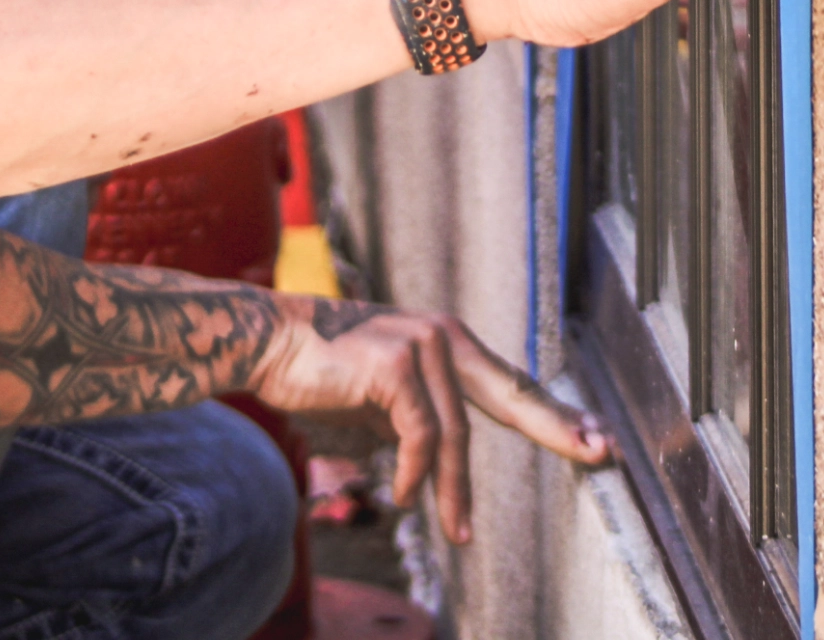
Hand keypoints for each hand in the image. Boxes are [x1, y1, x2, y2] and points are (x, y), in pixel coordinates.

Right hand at [251, 300, 610, 543]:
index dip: (554, 412)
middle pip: (510, 393)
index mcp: (446, 341)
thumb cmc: (326, 372)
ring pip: (456, 434)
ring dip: (455, 491)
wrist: (270, 343)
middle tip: (596, 453)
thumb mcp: (388, 392)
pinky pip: (419, 436)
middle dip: (556, 427)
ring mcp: (420, 344)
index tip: (594, 436)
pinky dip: (414, 474)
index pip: (510, 382)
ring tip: (457, 531)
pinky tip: (402, 494)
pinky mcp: (395, 364)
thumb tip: (444, 456)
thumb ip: (424, 410)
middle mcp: (442, 335)